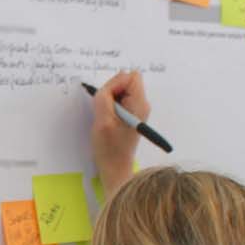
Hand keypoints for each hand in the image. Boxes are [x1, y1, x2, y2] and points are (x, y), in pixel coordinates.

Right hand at [89, 71, 148, 197]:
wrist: (115, 168)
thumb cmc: (109, 148)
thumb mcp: (102, 121)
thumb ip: (104, 97)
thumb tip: (108, 84)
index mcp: (139, 104)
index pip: (130, 76)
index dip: (115, 83)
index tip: (107, 100)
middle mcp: (141, 104)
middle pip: (126, 81)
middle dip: (111, 91)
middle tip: (105, 111)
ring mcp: (136, 110)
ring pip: (121, 90)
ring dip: (109, 99)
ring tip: (106, 117)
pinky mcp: (130, 115)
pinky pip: (119, 100)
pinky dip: (110, 106)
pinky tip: (107, 120)